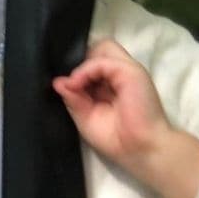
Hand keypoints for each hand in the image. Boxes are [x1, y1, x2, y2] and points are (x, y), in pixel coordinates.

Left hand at [53, 39, 198, 197]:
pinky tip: (77, 84)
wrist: (140, 149)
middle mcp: (120, 74)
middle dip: (82, 63)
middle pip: (98, 50)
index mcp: (111, 84)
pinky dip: (84, 70)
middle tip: (73, 84)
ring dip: (83, 66)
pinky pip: (101, 61)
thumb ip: (73, 99)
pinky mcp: (130, 71)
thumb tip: (58, 82)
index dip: (78, 71)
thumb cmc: (116, 139)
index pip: (92, 63)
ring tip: (75, 85)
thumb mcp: (86, 117)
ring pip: (101, 48)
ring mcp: (126, 70)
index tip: (66, 87)